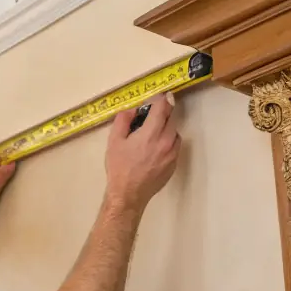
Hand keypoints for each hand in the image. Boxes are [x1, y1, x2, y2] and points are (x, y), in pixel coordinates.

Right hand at [104, 93, 179, 214]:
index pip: (163, 107)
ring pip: (175, 131)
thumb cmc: (119, 167)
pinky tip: (155, 148)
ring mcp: (173, 153)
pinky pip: (175, 145)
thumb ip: (123, 119)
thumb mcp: (114, 140)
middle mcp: (166, 141)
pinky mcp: (174, 163)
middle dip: (162, 113)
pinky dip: (168, 141)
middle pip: (171, 118)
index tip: (159, 96)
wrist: (128, 194)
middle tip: (150, 117)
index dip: (162, 98)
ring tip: (152, 135)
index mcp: (151, 134)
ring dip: (166, 128)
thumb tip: (134, 109)